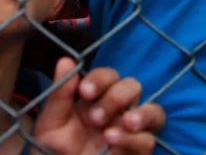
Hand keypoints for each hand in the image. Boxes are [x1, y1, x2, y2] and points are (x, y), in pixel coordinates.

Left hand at [35, 58, 165, 154]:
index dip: (100, 79)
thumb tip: (66, 60)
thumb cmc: (54, 149)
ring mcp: (131, 132)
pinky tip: (113, 145)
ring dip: (141, 114)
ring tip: (126, 123)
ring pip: (155, 112)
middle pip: (134, 87)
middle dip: (117, 97)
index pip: (109, 76)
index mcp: (98, 98)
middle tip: (96, 118)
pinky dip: (133, 140)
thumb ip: (60, 94)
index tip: (84, 92)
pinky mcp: (137, 152)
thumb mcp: (51, 122)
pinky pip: (148, 141)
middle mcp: (119, 111)